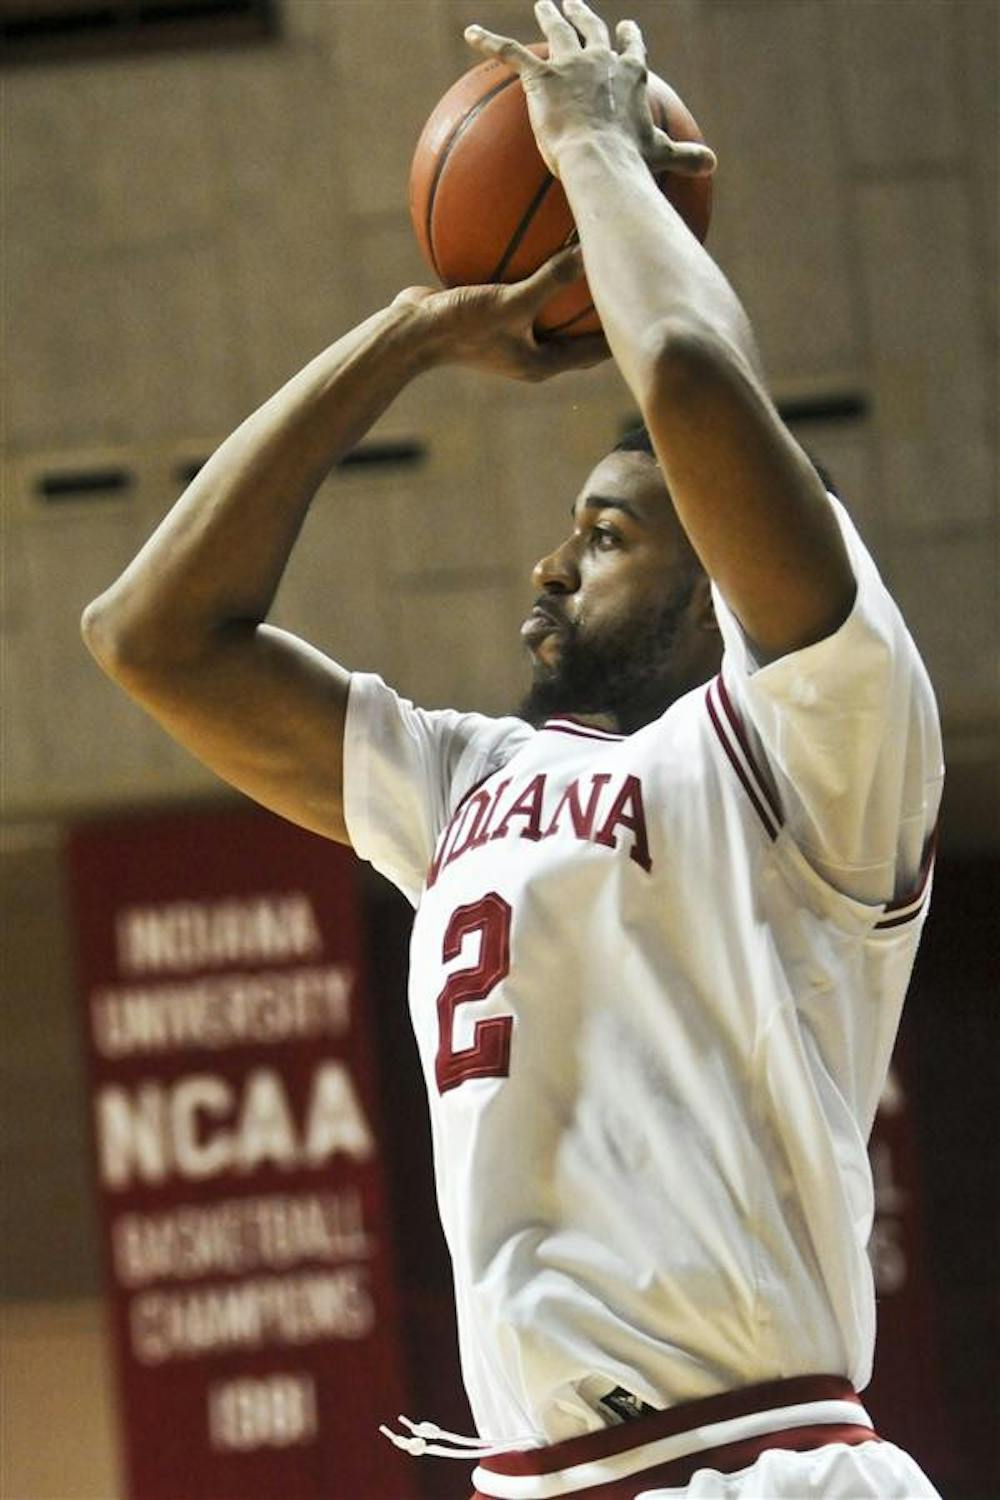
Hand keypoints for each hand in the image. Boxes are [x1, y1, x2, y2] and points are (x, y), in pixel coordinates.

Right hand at [393, 246, 608, 380]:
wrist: (406, 334)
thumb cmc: (458, 326)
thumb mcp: (509, 302)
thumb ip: (551, 280)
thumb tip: (591, 251)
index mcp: (542, 364)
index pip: (595, 352)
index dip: (622, 334)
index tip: (648, 309)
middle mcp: (530, 354)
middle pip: (578, 333)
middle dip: (601, 312)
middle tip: (629, 282)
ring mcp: (510, 337)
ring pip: (551, 313)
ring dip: (570, 293)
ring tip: (593, 260)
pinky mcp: (491, 318)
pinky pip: (524, 294)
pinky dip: (536, 274)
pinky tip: (539, 242)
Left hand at [465, 0, 715, 180]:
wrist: (601, 160)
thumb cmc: (632, 162)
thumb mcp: (661, 156)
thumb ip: (686, 157)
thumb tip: (713, 164)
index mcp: (631, 75)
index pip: (632, 50)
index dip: (629, 40)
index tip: (627, 30)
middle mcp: (602, 60)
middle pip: (592, 29)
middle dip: (584, 14)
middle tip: (574, 2)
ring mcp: (571, 64)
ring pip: (557, 30)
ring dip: (548, 15)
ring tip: (542, 4)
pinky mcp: (542, 76)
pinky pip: (509, 52)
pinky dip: (487, 42)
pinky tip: (469, 34)